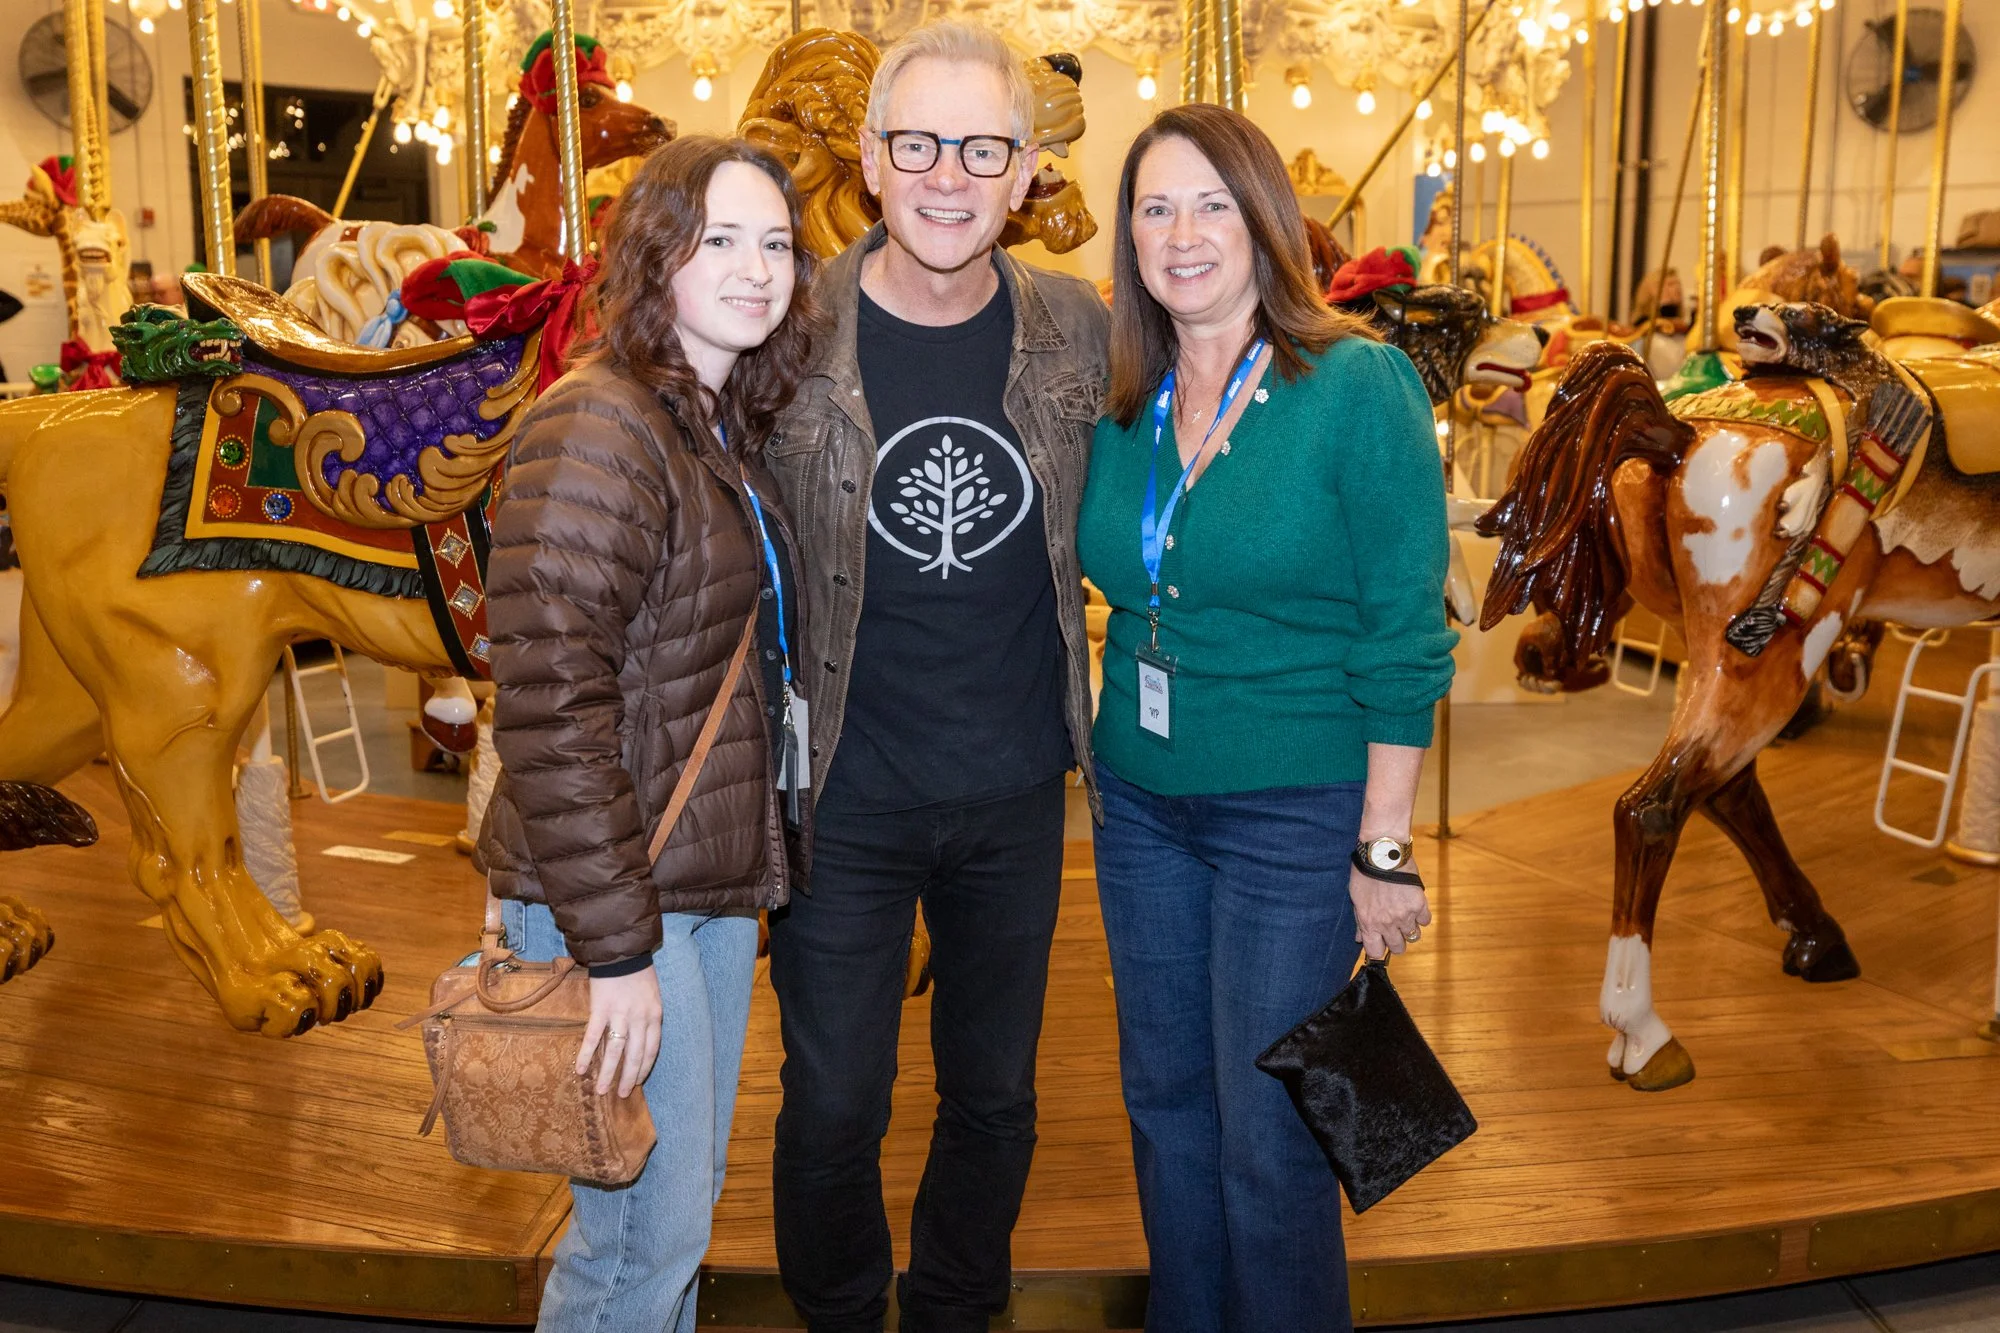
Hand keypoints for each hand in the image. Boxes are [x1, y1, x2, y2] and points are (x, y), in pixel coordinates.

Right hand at [578, 967, 661, 1098]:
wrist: (622, 953)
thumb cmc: (639, 974)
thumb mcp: (653, 997)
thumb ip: (648, 1019)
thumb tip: (641, 1041)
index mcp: (654, 1016)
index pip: (651, 1050)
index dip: (644, 1069)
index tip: (636, 1083)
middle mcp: (639, 1019)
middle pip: (635, 1056)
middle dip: (627, 1078)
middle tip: (620, 1095)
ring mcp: (620, 1015)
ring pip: (615, 1051)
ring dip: (608, 1073)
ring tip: (601, 1091)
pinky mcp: (601, 1009)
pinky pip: (593, 1037)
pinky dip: (586, 1054)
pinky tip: (580, 1069)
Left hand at [1350, 866, 1431, 961]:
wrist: (1382, 852)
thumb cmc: (1365, 873)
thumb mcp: (1356, 898)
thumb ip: (1359, 921)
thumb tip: (1359, 939)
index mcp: (1369, 923)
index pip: (1376, 952)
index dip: (1378, 949)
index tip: (1380, 943)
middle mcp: (1388, 923)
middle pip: (1398, 948)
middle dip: (1396, 941)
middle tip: (1394, 929)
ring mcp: (1405, 915)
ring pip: (1413, 936)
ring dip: (1409, 928)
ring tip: (1404, 915)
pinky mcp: (1419, 904)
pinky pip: (1425, 921)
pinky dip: (1421, 916)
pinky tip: (1413, 906)